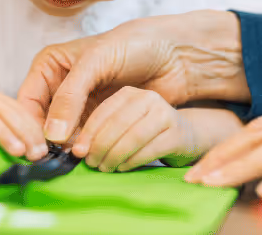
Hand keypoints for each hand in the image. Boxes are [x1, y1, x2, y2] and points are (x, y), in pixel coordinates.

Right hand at [16, 10, 246, 143]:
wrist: (173, 55)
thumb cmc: (134, 45)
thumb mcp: (96, 61)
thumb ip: (70, 94)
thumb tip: (52, 134)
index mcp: (50, 65)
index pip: (27, 102)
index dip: (28, 125)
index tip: (37, 146)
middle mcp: (60, 87)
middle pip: (41, 122)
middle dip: (49, 141)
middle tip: (59, 156)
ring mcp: (79, 106)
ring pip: (62, 135)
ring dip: (69, 148)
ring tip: (80, 156)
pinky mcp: (99, 120)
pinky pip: (85, 140)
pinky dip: (87, 148)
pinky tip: (94, 153)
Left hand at [65, 87, 197, 171]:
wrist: (186, 136)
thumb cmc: (145, 133)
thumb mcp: (122, 124)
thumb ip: (101, 131)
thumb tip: (75, 149)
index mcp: (130, 93)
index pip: (103, 112)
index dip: (88, 133)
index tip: (77, 151)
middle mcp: (149, 98)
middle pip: (117, 124)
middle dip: (100, 146)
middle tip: (91, 163)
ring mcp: (165, 114)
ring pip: (133, 137)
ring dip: (114, 155)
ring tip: (105, 168)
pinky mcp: (177, 134)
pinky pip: (149, 149)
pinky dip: (131, 161)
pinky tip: (122, 168)